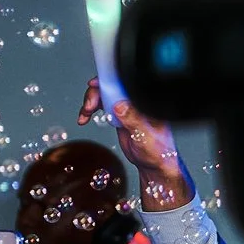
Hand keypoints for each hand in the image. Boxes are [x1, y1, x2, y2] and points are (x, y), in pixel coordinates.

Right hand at [81, 79, 192, 209]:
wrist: (153, 164)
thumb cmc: (158, 152)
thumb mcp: (145, 136)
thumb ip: (133, 120)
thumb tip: (120, 105)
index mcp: (149, 102)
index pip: (129, 83)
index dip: (111, 79)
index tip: (97, 83)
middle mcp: (138, 102)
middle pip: (113, 86)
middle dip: (97, 93)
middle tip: (89, 106)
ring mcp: (129, 108)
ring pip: (106, 95)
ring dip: (91, 101)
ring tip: (85, 113)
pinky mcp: (121, 115)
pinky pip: (103, 106)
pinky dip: (91, 110)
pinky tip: (86, 117)